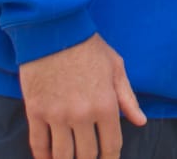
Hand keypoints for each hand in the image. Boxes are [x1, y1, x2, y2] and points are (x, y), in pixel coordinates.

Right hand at [18, 33, 146, 158]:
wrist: (54, 31)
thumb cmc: (89, 47)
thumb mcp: (116, 68)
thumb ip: (128, 98)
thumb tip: (140, 121)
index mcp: (106, 105)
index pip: (111, 145)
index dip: (110, 158)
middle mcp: (82, 115)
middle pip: (86, 154)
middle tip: (88, 158)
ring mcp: (57, 115)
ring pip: (62, 154)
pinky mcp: (36, 112)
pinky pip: (38, 144)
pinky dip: (43, 157)